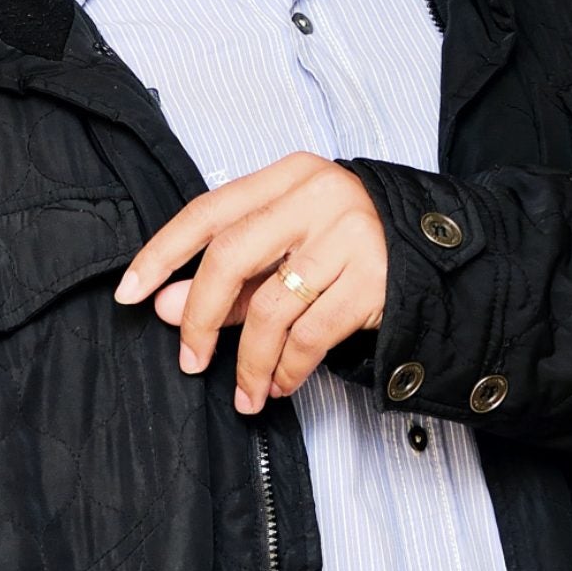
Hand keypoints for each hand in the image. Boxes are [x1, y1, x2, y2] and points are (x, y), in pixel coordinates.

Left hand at [113, 152, 386, 414]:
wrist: (440, 252)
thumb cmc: (348, 244)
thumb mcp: (288, 247)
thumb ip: (231, 275)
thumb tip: (167, 306)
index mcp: (287, 177)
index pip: (206, 212)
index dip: (161, 254)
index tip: (131, 292)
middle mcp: (316, 198)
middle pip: (230, 257)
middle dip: (201, 317)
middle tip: (190, 359)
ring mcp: (349, 238)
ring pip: (271, 307)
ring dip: (249, 361)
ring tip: (245, 392)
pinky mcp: (375, 281)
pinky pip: (312, 335)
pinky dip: (288, 367)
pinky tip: (279, 384)